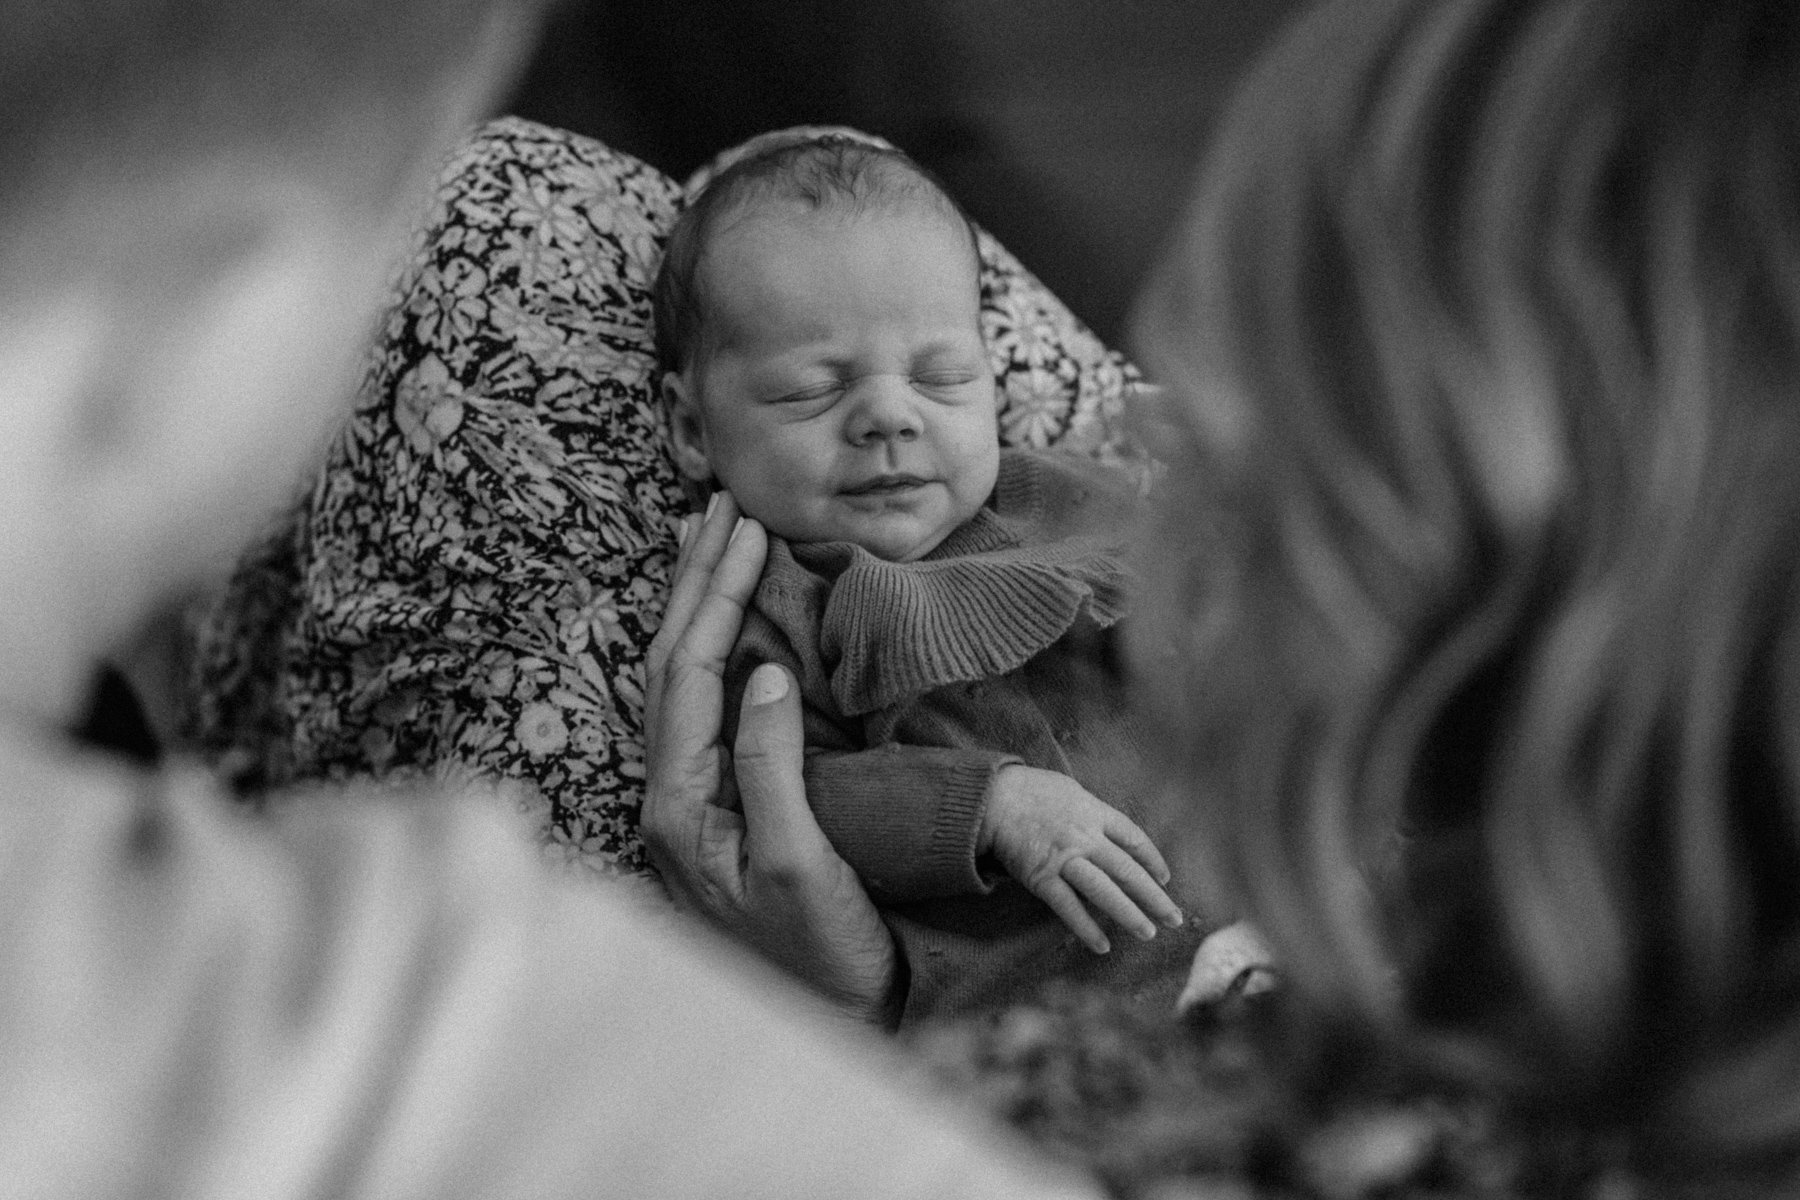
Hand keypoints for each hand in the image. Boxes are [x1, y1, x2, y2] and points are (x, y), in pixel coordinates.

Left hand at [641, 493, 901, 1024]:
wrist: (825, 1024)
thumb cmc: (818, 956)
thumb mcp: (797, 867)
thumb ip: (770, 771)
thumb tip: (763, 673)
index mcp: (680, 804)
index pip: (690, 674)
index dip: (717, 597)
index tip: (748, 531)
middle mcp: (672, 796)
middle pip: (671, 663)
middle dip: (695, 580)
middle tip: (722, 506)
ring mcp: (692, 802)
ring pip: (682, 681)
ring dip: (698, 606)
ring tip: (714, 539)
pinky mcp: (720, 809)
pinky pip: (706, 707)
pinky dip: (719, 649)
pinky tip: (734, 625)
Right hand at [979, 764, 1183, 953]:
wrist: (992, 798)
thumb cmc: (1029, 789)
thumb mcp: (1070, 790)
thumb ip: (1091, 810)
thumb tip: (1107, 827)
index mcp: (1095, 813)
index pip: (1134, 839)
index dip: (1153, 860)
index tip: (1165, 879)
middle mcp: (1086, 837)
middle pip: (1128, 870)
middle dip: (1154, 897)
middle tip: (1175, 918)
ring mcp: (1065, 859)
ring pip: (1105, 891)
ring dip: (1129, 915)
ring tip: (1150, 934)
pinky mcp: (1042, 877)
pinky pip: (1069, 907)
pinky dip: (1086, 928)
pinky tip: (1103, 946)